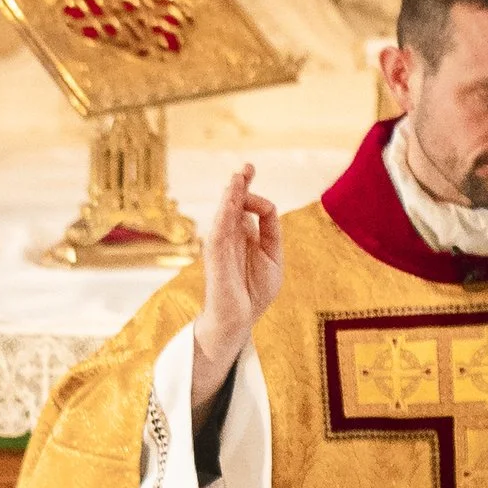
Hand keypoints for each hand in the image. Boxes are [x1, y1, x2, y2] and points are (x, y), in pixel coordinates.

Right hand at [191, 165, 281, 408]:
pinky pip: (218, 231)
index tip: (253, 179)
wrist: (239, 322)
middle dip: (239, 184)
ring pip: (225, 214)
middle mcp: (229, 236)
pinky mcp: (215, 257)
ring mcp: (220, 246)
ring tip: (237, 177)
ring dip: (231, 195)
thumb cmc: (255, 293)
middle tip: (246, 165)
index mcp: (242, 235)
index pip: (246, 205)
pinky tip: (230, 200)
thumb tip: (266, 206)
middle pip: (233, 203)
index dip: (252, 191)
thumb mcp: (272, 257)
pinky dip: (224, 215)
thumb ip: (271, 231)